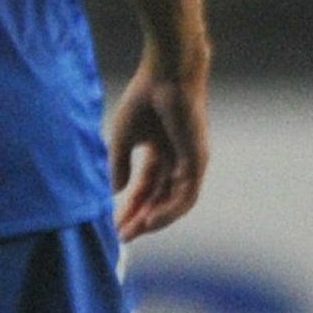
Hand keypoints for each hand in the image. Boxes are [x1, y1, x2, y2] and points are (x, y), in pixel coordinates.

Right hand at [105, 48, 208, 239]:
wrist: (166, 76)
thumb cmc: (145, 99)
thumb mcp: (124, 139)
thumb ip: (119, 166)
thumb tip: (114, 192)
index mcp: (161, 154)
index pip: (146, 189)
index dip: (130, 207)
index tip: (114, 224)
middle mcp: (178, 162)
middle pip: (159, 200)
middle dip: (140, 219)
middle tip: (122, 236)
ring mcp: (190, 163)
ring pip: (174, 203)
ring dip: (154, 220)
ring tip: (134, 232)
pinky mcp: (198, 161)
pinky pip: (186, 196)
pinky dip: (168, 211)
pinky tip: (150, 220)